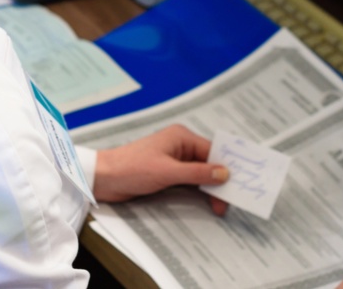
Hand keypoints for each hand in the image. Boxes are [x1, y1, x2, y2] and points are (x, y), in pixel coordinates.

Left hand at [93, 124, 230, 214]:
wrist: (104, 178)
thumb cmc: (132, 168)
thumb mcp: (168, 172)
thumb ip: (197, 173)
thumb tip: (224, 173)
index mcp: (181, 137)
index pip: (212, 151)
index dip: (226, 167)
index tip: (239, 183)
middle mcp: (180, 146)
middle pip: (208, 163)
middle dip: (220, 180)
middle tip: (230, 201)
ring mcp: (174, 160)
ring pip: (200, 174)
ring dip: (210, 188)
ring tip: (221, 205)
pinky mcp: (167, 173)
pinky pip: (190, 181)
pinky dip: (199, 190)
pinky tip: (207, 201)